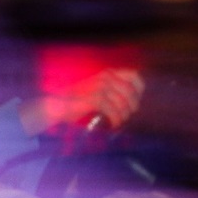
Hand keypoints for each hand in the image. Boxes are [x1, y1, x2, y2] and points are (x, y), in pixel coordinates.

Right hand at [21, 68, 145, 135]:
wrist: (58, 104)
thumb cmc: (78, 99)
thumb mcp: (99, 89)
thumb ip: (114, 89)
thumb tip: (133, 101)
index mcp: (109, 72)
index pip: (134, 76)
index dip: (139, 90)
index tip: (136, 101)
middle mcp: (107, 77)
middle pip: (131, 92)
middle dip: (132, 106)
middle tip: (127, 116)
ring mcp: (101, 87)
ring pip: (123, 103)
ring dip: (124, 115)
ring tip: (119, 121)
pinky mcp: (96, 98)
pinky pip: (114, 111)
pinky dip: (116, 120)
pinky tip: (113, 124)